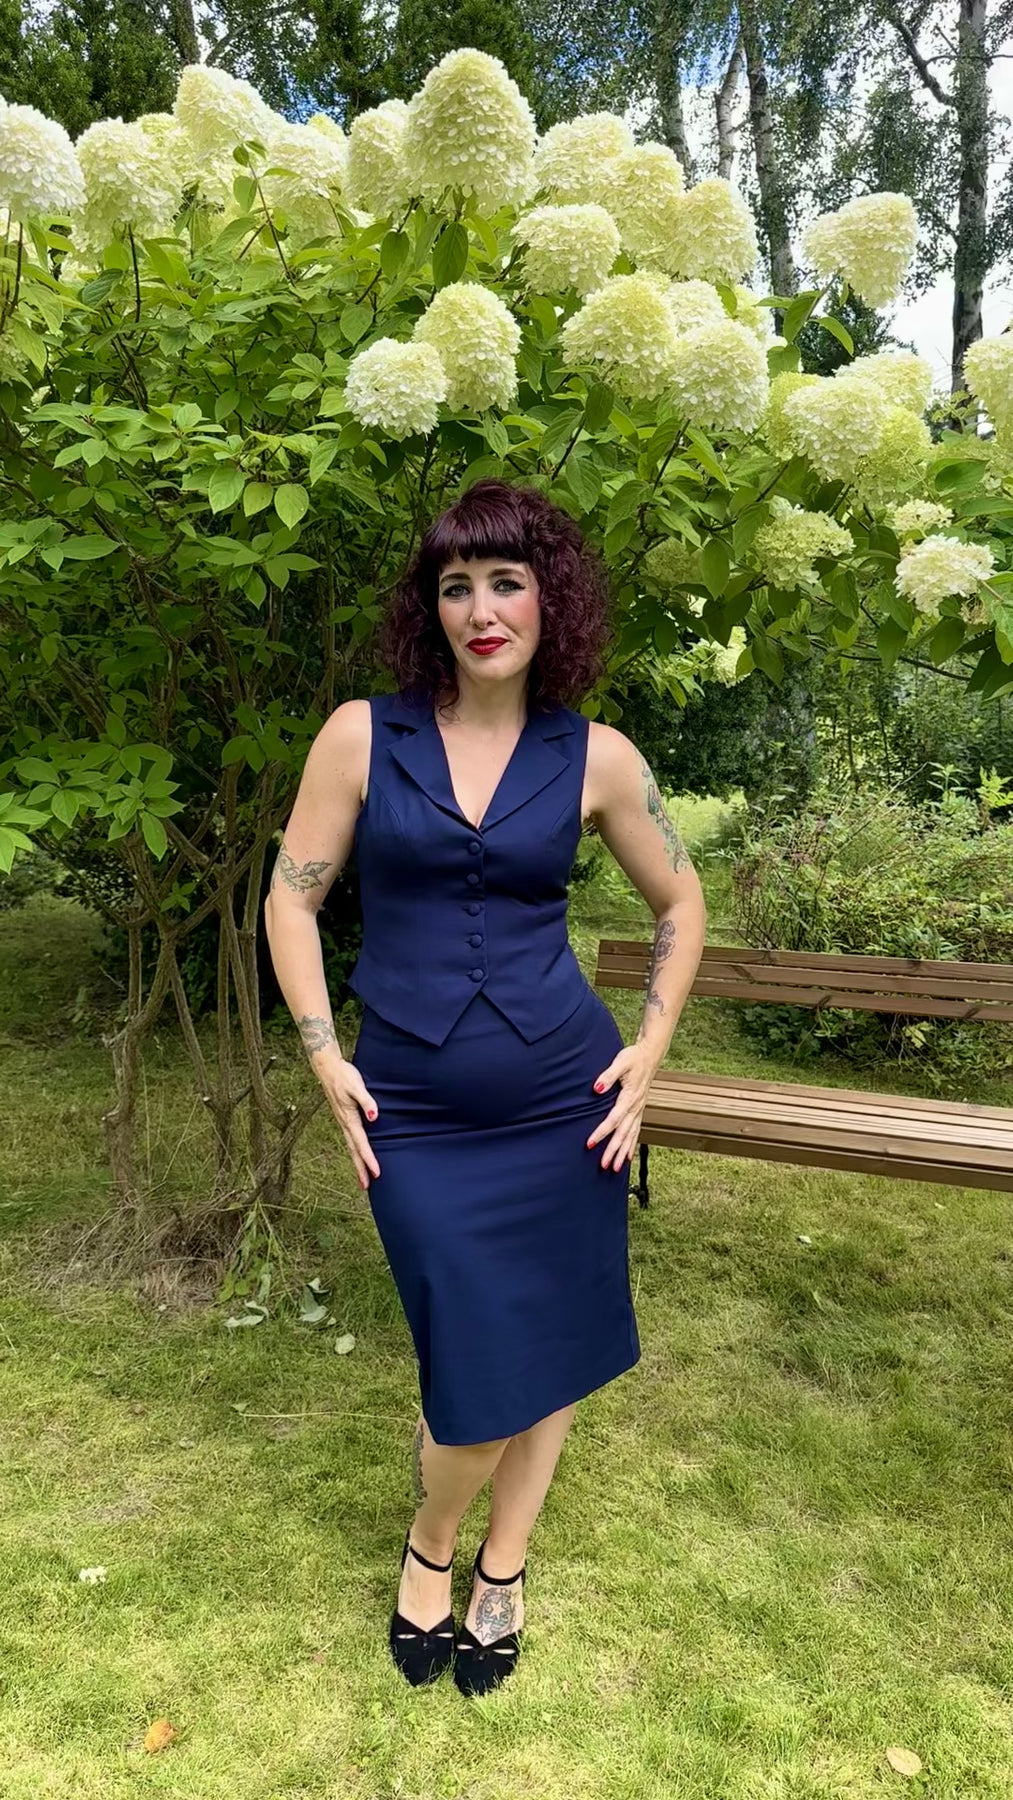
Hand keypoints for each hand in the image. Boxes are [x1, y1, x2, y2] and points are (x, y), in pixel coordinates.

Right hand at [313, 1052, 380, 1189]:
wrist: (328, 1067)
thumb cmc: (344, 1075)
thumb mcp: (356, 1085)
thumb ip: (366, 1100)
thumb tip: (373, 1117)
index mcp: (349, 1118)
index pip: (361, 1142)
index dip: (369, 1158)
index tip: (376, 1172)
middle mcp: (345, 1123)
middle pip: (353, 1150)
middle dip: (360, 1169)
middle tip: (366, 1186)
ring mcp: (343, 1122)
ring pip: (351, 1147)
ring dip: (357, 1163)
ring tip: (362, 1180)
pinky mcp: (344, 1118)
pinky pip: (351, 1139)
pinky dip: (355, 1151)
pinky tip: (359, 1156)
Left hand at [586, 1043, 656, 1172]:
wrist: (650, 1055)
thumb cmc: (634, 1057)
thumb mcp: (620, 1062)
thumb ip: (608, 1075)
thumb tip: (597, 1088)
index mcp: (630, 1097)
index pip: (614, 1119)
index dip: (601, 1132)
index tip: (590, 1143)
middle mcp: (636, 1107)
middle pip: (623, 1133)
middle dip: (613, 1150)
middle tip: (603, 1165)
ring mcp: (639, 1110)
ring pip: (630, 1136)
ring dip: (622, 1152)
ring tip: (614, 1168)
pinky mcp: (639, 1110)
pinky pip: (636, 1132)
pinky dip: (631, 1146)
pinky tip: (627, 1158)